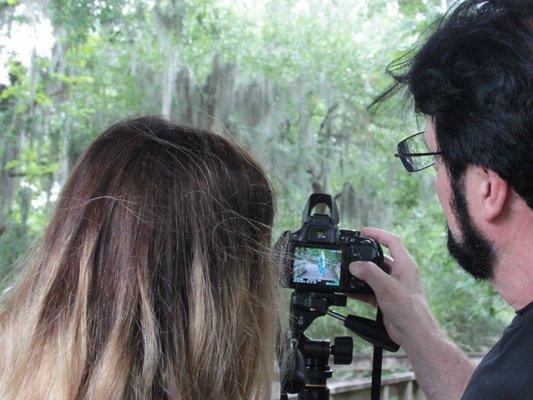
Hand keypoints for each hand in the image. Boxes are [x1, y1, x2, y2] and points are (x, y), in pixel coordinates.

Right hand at [349, 227, 438, 345]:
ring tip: (347, 272)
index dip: (378, 234)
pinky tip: (349, 290)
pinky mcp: (387, 298)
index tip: (364, 231)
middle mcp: (400, 273)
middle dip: (365, 255)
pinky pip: (371, 289)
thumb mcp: (386, 287)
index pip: (392, 241)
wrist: (414, 333)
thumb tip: (355, 265)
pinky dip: (360, 289)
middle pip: (381, 257)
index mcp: (405, 265)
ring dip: (361, 274)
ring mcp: (393, 286)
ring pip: (374, 274)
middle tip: (352, 252)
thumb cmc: (409, 309)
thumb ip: (369, 273)